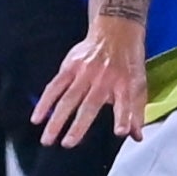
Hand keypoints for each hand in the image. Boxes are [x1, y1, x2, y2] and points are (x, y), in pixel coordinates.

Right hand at [32, 10, 151, 148]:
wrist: (115, 32)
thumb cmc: (128, 62)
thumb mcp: (139, 84)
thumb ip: (136, 111)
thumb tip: (136, 136)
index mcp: (124, 84)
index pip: (126, 103)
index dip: (123, 117)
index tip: (120, 132)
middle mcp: (104, 79)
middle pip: (89, 105)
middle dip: (78, 125)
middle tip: (68, 144)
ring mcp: (84, 72)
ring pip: (68, 99)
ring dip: (56, 119)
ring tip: (47, 139)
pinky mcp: (70, 66)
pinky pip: (55, 87)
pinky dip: (45, 102)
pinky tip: (37, 117)